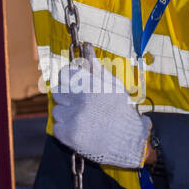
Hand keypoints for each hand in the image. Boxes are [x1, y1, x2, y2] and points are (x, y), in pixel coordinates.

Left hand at [50, 51, 151, 168]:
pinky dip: (66, 130)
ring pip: (57, 111)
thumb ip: (96, 68)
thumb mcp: (113, 86)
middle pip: (57, 92)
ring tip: (83, 120)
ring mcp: (73, 117)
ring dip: (67, 115)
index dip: (67, 79)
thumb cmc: (123, 111)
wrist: (130, 141)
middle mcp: (80, 99)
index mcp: (90, 84)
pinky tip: (81, 131)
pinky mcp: (69, 134)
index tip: (72, 85)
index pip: (64, 74)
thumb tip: (87, 47)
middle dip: (66, 98)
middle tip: (79, 105)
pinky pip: (57, 128)